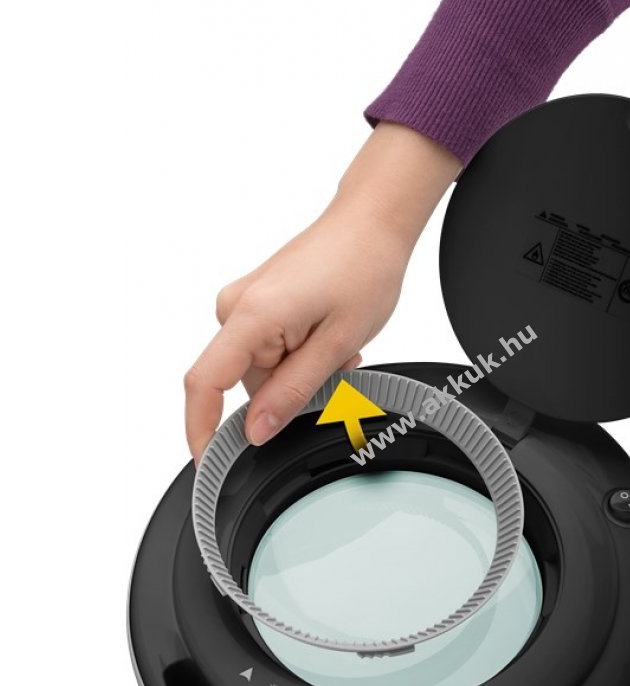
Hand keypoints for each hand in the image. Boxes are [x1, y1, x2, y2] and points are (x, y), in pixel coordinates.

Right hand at [184, 122, 460, 462]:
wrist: (371, 222)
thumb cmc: (363, 267)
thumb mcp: (337, 344)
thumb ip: (293, 392)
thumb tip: (257, 431)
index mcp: (251, 315)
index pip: (205, 384)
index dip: (202, 431)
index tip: (211, 463)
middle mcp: (235, 306)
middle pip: (246, 383)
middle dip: (289, 392)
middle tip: (337, 369)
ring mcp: (243, 302)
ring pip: (261, 369)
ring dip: (299, 372)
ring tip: (338, 346)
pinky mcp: (255, 301)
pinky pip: (267, 349)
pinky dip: (297, 355)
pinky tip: (326, 336)